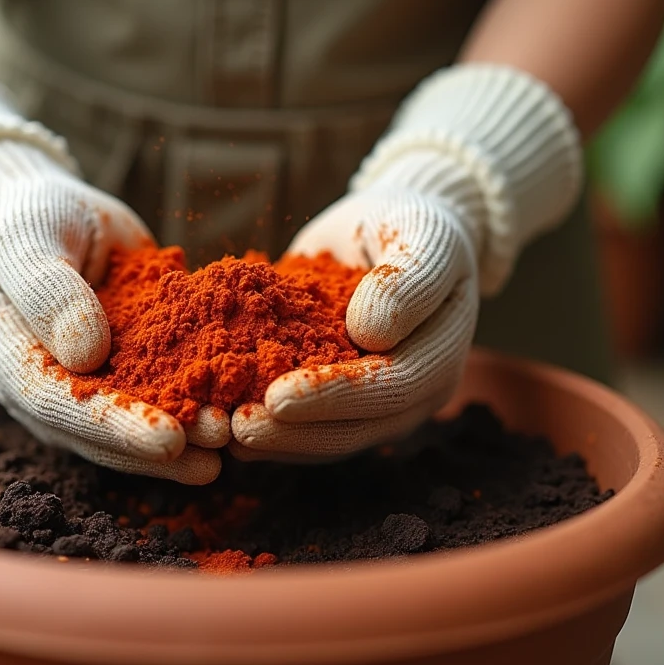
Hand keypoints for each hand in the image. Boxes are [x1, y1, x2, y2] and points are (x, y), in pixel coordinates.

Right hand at [0, 143, 227, 483]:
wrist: (45, 217)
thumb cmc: (25, 222)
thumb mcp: (28, 244)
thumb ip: (50, 293)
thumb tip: (87, 354)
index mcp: (16, 367)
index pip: (63, 408)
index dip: (116, 427)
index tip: (169, 440)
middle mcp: (54, 393)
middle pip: (106, 433)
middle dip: (165, 444)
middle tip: (221, 442)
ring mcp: (93, 388)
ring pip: (139, 423)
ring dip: (190, 434)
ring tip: (240, 436)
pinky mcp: (129, 374)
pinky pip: (165, 392)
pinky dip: (202, 399)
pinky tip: (245, 407)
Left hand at [230, 181, 479, 461]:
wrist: (386, 227)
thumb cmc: (409, 222)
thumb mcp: (421, 233)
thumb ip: (408, 279)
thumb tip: (371, 336)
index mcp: (442, 354)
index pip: (389, 387)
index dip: (334, 395)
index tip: (278, 398)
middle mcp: (413, 393)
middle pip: (356, 428)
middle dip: (295, 433)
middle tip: (237, 428)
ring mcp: (377, 405)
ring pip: (328, 438)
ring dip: (276, 441)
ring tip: (222, 435)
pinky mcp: (339, 401)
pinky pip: (306, 427)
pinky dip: (268, 430)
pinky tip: (221, 421)